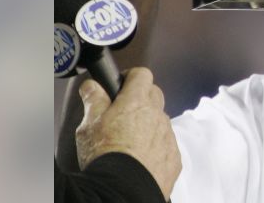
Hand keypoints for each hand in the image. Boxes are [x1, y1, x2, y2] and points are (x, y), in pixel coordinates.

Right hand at [76, 67, 181, 198]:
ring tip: (129, 140)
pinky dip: (156, 146)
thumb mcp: (89, 125)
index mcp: (137, 102)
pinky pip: (167, 144)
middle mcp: (157, 115)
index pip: (142, 74)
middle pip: (155, 95)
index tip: (121, 84)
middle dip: (141, 97)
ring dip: (149, 124)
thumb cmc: (105, 155)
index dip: (131, 77)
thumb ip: (93, 100)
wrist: (123, 190)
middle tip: (123, 111)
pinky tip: (140, 157)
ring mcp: (168, 136)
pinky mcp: (174, 157)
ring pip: (161, 120)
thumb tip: (92, 85)